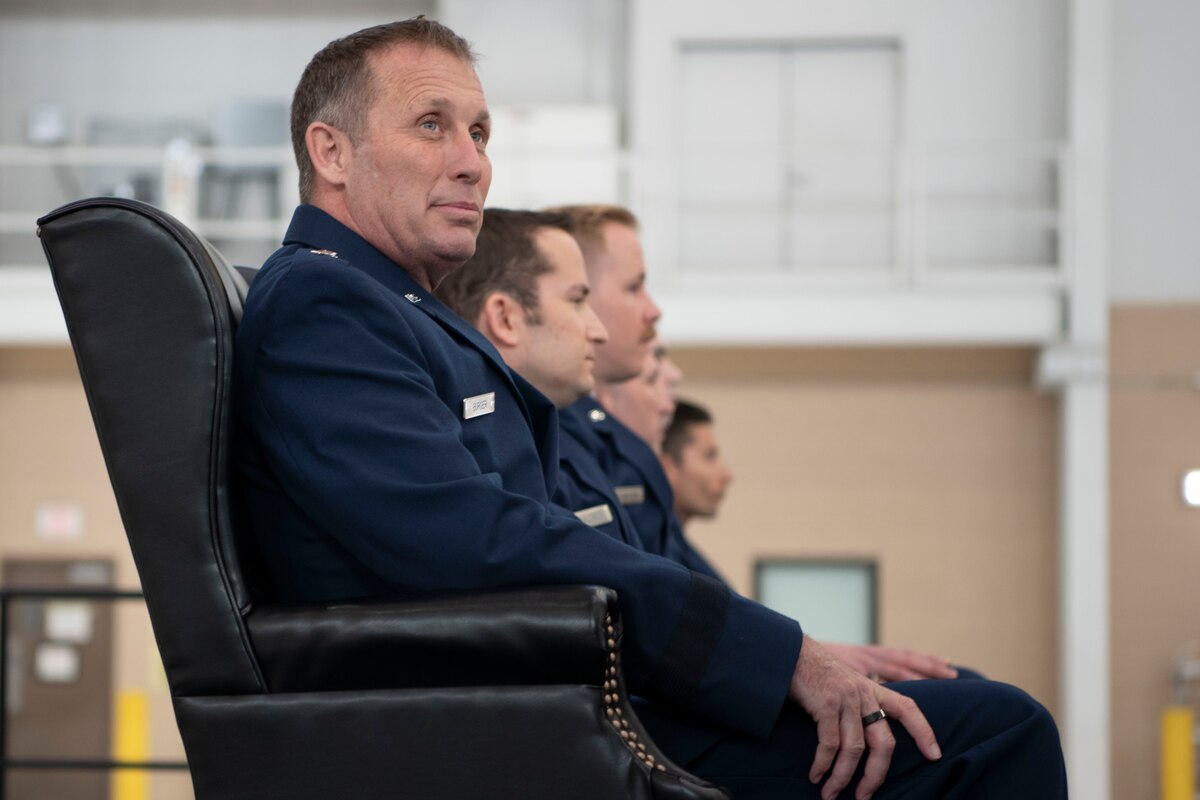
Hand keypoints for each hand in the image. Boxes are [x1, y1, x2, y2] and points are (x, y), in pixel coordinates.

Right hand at [790, 636, 941, 799]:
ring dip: (842, 777)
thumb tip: (865, 740)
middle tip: (865, 797)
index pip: (908, 708)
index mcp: (873, 689)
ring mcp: (846, 699)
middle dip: (876, 775)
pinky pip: (829, 743)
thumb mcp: (845, 684)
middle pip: (884, 742)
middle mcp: (864, 694)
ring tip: (831, 793)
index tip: (935, 755)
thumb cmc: (816, 673)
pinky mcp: (825, 703)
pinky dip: (823, 764)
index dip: (924, 732)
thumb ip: (859, 705)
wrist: (789, 652)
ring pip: (854, 749)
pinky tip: (816, 775)